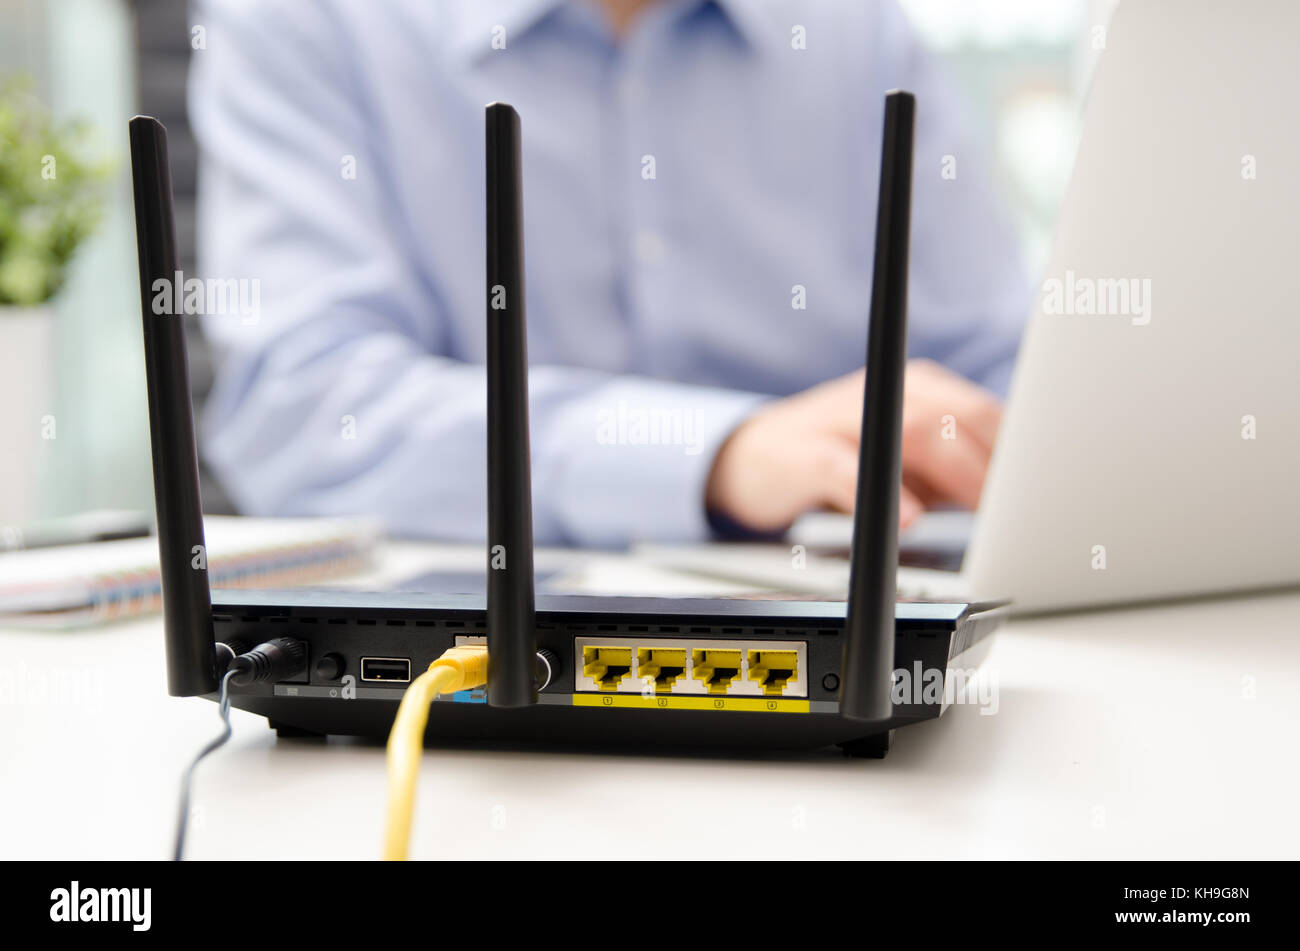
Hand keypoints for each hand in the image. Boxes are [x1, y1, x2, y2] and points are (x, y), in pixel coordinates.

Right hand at [705, 359, 1001, 533]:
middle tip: (1020, 506)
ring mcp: (840, 419)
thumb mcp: (905, 462)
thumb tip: (1014, 502)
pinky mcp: (803, 453)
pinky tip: (908, 517)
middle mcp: (883, 391)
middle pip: (953, 414)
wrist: (754, 458)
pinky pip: (844, 468)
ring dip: (954, 472)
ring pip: (909, 430)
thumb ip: (953, 473)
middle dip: (994, 461)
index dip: (1018, 448)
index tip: (1045, 486)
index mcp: (918, 388)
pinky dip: (879, 491)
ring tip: (980, 510)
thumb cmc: (843, 459)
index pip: (983, 410)